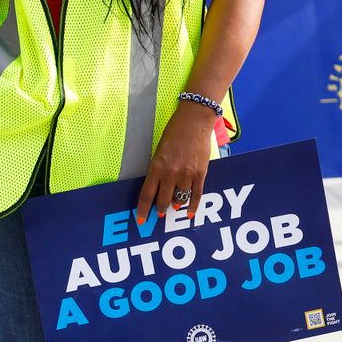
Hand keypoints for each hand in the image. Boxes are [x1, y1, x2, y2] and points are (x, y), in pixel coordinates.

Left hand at [135, 103, 216, 222]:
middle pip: (163, 201)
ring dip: (176, 205)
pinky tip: (189, 213)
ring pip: (179, 199)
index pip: (147, 195)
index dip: (143, 210)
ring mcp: (186, 175)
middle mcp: (170, 174)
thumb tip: (159, 188)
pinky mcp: (200, 174)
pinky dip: (192, 206)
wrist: (194, 121)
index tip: (141, 219)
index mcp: (156, 168)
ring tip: (174, 206)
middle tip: (160, 213)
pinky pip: (196, 195)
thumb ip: (158, 170)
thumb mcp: (159, 151)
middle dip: (160, 209)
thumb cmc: (174, 133)